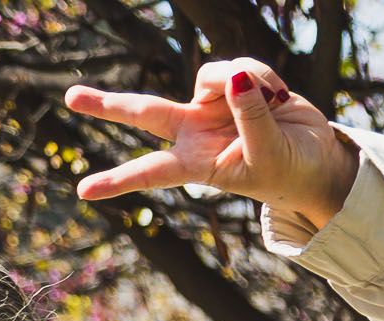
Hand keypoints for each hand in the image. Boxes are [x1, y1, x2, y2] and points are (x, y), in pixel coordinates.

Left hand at [67, 59, 359, 236]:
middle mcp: (194, 133)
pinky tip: (278, 93)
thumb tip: (234, 77)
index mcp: (195, 164)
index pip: (151, 172)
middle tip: (70, 97)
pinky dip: (261, 75)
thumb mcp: (268, 154)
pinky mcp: (233, 85)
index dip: (119, 180)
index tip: (84, 191)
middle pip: (144, 113)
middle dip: (108, 105)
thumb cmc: (287, 171)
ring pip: (211, 75)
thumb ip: (251, 118)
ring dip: (245, 80)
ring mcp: (211, 106)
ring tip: (274, 101)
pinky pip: (238, 66)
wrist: (313, 158)